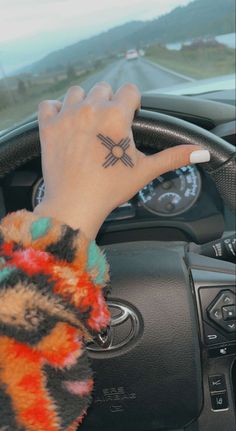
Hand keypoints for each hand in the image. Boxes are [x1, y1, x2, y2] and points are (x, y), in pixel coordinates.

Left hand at [35, 82, 209, 238]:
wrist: (75, 204)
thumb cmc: (109, 188)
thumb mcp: (145, 170)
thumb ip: (173, 156)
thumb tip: (199, 152)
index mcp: (116, 115)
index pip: (130, 90)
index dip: (132, 105)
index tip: (129, 119)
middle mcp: (91, 107)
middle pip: (105, 88)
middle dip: (109, 104)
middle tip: (108, 128)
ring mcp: (67, 115)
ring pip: (77, 91)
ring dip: (84, 102)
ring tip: (87, 124)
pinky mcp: (48, 126)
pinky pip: (48, 104)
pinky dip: (55, 109)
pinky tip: (64, 122)